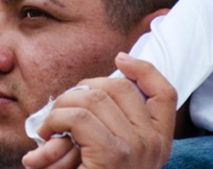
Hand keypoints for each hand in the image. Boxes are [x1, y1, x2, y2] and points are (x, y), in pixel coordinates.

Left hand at [22, 53, 176, 168]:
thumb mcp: (110, 153)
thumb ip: (110, 124)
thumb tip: (92, 87)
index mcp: (159, 142)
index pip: (165, 92)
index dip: (144, 69)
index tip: (120, 58)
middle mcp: (153, 143)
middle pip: (118, 87)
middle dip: (81, 89)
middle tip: (61, 110)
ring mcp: (137, 147)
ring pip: (92, 98)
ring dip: (61, 106)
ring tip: (50, 126)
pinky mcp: (113, 154)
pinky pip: (78, 117)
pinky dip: (55, 120)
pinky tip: (47, 135)